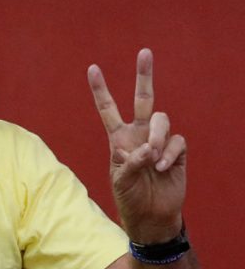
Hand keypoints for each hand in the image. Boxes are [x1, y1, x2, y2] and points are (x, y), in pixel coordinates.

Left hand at [88, 48, 184, 242]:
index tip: (92, 68)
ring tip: (152, 158)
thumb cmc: (130, 198)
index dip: (100, 90)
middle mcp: (139, 135)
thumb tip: (148, 149)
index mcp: (118, 139)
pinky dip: (168, 153)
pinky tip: (162, 168)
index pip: (108, 110)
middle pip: (143, 99)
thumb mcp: (119, 181)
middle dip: (144, 75)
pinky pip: (176, 140)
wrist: (151, 216)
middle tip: (144, 52)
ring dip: (156, 137)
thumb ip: (129, 162)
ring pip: (161, 119)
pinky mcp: (177, 151)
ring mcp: (159, 141)